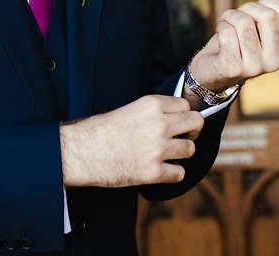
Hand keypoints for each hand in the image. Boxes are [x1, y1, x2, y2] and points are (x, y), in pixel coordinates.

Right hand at [59, 95, 204, 187]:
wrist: (81, 152)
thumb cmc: (101, 130)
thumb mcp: (130, 109)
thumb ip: (154, 112)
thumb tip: (175, 118)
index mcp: (152, 105)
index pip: (186, 106)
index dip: (182, 115)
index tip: (177, 123)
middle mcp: (159, 125)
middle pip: (196, 123)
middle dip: (191, 131)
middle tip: (182, 137)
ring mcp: (158, 149)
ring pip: (190, 150)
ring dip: (181, 153)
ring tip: (167, 155)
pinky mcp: (153, 172)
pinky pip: (179, 173)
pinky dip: (172, 174)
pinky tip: (160, 170)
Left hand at [187, 0, 278, 92]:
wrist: (214, 70)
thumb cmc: (240, 43)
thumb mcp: (261, 27)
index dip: (266, 3)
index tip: (254, 11)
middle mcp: (275, 62)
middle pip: (267, 15)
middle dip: (247, 8)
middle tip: (237, 16)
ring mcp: (255, 67)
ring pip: (244, 22)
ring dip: (230, 16)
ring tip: (226, 23)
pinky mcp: (233, 68)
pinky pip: (227, 32)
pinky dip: (220, 27)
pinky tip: (220, 35)